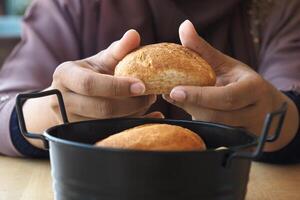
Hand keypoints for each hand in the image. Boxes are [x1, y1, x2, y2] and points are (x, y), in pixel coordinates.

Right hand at [23, 30, 158, 147]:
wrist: (70, 95)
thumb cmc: (89, 73)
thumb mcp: (101, 60)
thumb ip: (118, 50)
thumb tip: (134, 35)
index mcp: (65, 75)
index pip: (90, 84)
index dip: (118, 86)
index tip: (142, 86)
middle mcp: (61, 100)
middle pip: (101, 108)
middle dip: (131, 104)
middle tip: (151, 96)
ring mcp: (68, 120)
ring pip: (107, 124)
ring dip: (133, 115)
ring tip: (147, 103)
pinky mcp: (79, 134)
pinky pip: (109, 133)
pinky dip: (132, 126)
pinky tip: (148, 118)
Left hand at [163, 20, 298, 150]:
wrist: (265, 106)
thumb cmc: (241, 81)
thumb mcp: (226, 64)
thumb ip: (204, 49)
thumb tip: (184, 27)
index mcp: (254, 90)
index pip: (226, 97)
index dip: (199, 96)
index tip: (173, 91)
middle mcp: (254, 112)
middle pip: (217, 116)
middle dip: (191, 106)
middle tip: (170, 94)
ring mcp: (248, 130)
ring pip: (214, 128)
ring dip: (192, 114)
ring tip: (178, 99)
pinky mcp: (240, 141)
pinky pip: (215, 136)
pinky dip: (198, 123)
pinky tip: (188, 110)